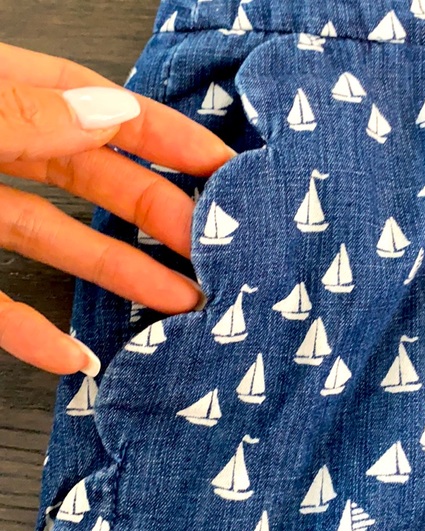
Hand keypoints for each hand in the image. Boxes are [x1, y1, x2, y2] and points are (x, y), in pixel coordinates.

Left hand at [0, 42, 234, 375]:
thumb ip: (24, 114)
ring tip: (179, 302)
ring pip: (61, 242)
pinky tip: (73, 356)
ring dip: (122, 277)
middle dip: (164, 215)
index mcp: (3, 102)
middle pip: (99, 182)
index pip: (104, 112)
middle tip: (214, 247)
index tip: (225, 166)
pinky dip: (32, 334)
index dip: (169, 137)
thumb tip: (108, 109)